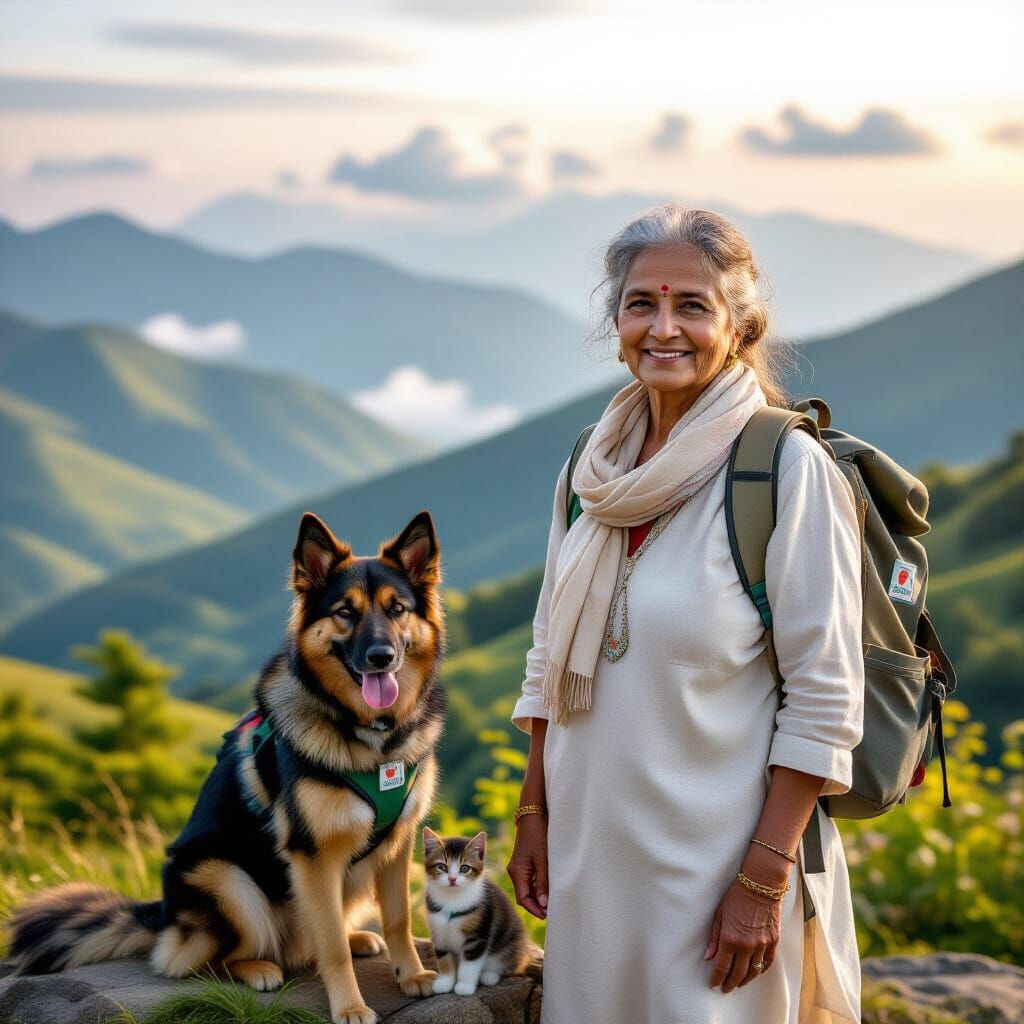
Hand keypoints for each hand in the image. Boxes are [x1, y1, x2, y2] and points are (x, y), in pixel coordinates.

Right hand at [506, 813, 547, 918]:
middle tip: (552, 912)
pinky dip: (537, 887)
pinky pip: (529, 880)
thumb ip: (543, 882)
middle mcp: (515, 871)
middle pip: (524, 895)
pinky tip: (548, 888)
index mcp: (517, 871)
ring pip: (527, 888)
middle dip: (536, 905)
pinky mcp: (524, 862)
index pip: (523, 898)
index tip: (547, 915)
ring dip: (537, 896)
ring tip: (552, 902)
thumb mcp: (543, 859)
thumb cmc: (538, 834)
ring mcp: (519, 867)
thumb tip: (543, 904)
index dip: (534, 909)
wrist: (533, 814)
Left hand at [704, 875, 782, 992]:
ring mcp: (762, 944)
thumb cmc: (737, 896)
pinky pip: (768, 962)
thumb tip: (708, 957)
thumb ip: (714, 938)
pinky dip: (760, 970)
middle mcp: (747, 945)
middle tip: (725, 988)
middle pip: (738, 973)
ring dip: (745, 980)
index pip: (722, 967)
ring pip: (754, 971)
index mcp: (730, 938)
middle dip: (730, 983)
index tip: (713, 984)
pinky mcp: (774, 941)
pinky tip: (755, 972)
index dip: (717, 978)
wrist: (761, 885)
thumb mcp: (720, 914)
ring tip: (738, 984)